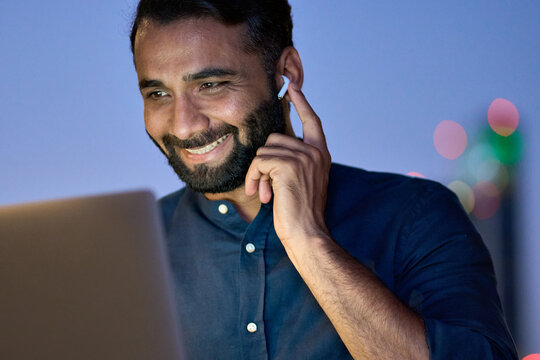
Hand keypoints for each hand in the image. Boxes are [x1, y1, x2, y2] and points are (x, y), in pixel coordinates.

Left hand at [245, 84, 331, 245]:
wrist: (306, 232)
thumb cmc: (300, 211)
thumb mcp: (302, 181)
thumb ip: (294, 162)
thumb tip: (270, 149)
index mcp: (320, 154)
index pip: (312, 120)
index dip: (302, 103)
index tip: (293, 87)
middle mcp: (314, 152)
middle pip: (275, 138)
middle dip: (263, 162)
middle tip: (265, 186)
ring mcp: (303, 157)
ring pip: (264, 151)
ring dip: (258, 173)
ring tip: (265, 193)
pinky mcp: (288, 165)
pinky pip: (259, 162)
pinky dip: (255, 178)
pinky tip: (262, 194)